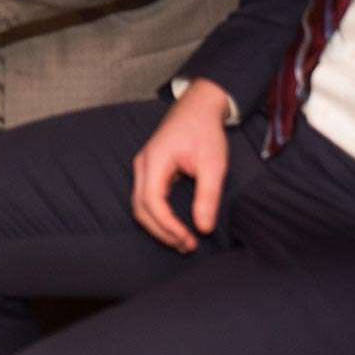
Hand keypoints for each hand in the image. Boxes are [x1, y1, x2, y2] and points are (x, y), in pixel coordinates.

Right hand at [130, 79, 233, 252]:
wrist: (199, 108)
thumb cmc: (205, 132)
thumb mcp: (213, 164)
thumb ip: (208, 196)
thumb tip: (203, 228)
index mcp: (156, 160)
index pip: (152, 202)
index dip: (168, 226)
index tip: (188, 239)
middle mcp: (143, 164)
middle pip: (141, 208)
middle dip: (161, 231)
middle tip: (187, 246)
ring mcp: (143, 166)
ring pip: (140, 205)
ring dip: (158, 226)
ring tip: (182, 241)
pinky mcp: (149, 169)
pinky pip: (146, 198)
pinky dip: (157, 216)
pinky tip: (175, 226)